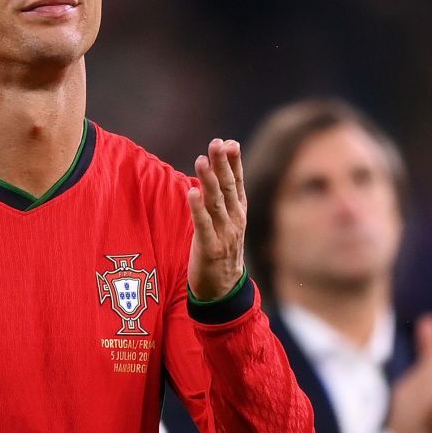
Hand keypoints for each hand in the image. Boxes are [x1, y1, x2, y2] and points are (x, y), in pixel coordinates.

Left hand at [186, 138, 246, 302]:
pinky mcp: (210, 248)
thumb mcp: (227, 221)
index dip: (233, 162)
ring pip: (217, 202)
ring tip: (202, 160)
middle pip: (228, 187)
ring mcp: (224, 234)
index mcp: (240, 212)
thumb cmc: (222, 249)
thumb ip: (223, 196)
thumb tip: (218, 168)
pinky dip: (198, 208)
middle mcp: (235, 220)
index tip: (227, 143)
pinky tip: (191, 192)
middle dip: (222, 164)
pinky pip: (203, 225)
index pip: (238, 182)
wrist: (225, 289)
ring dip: (209, 180)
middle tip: (215, 144)